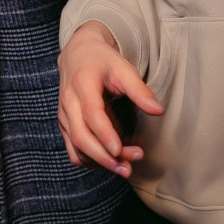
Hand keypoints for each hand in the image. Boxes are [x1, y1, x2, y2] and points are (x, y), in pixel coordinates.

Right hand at [58, 23, 160, 176]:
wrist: (77, 56)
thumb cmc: (103, 62)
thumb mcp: (123, 69)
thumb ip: (140, 90)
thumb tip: (159, 111)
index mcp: (83, 84)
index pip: (91, 113)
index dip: (104, 134)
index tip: (119, 151)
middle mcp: (69, 102)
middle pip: (80, 137)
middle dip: (104, 157)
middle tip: (129, 168)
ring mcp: (64, 117)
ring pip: (76, 149)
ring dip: (100, 163)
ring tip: (126, 166)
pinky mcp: (65, 127)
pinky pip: (74, 152)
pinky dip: (92, 161)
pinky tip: (112, 161)